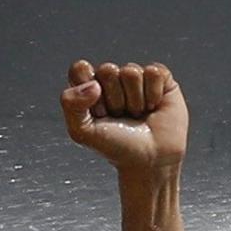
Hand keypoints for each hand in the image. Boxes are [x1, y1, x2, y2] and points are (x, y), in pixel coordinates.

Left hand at [60, 60, 186, 178]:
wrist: (149, 161)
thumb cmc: (116, 147)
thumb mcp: (82, 132)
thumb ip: (70, 104)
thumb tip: (94, 84)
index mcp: (89, 87)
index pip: (80, 69)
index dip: (87, 91)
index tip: (97, 113)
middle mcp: (112, 78)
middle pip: (107, 69)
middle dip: (114, 99)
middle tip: (120, 117)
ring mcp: (136, 76)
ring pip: (131, 71)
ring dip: (135, 100)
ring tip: (137, 115)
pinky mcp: (159, 77)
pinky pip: (153, 72)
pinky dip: (153, 94)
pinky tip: (153, 108)